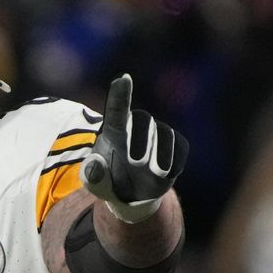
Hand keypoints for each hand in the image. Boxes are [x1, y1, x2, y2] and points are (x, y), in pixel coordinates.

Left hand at [81, 74, 187, 222]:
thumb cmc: (108, 181)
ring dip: (158, 156)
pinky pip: (179, 148)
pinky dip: (173, 164)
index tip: (123, 78)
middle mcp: (136, 125)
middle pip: (142, 120)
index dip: (120, 94)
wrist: (132, 194)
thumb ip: (92, 176)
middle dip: (140, 141)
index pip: (116, 110)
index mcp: (113, 131)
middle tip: (135, 162)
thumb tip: (95, 163)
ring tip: (152, 173)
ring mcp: (158, 132)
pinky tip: (163, 174)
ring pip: (164, 135)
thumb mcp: (96, 184)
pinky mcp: (177, 144)